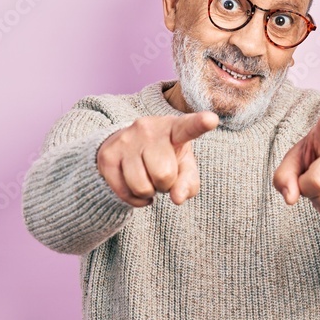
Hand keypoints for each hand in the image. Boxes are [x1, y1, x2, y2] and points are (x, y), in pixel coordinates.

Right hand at [97, 111, 219, 206]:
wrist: (126, 147)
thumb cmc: (166, 157)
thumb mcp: (184, 166)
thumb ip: (188, 183)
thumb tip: (177, 198)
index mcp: (174, 127)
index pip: (188, 127)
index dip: (200, 123)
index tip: (212, 120)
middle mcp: (148, 128)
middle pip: (164, 174)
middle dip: (165, 184)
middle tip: (162, 175)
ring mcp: (125, 140)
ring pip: (142, 186)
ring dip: (149, 192)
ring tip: (148, 178)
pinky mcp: (107, 156)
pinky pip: (125, 193)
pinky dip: (134, 199)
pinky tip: (136, 187)